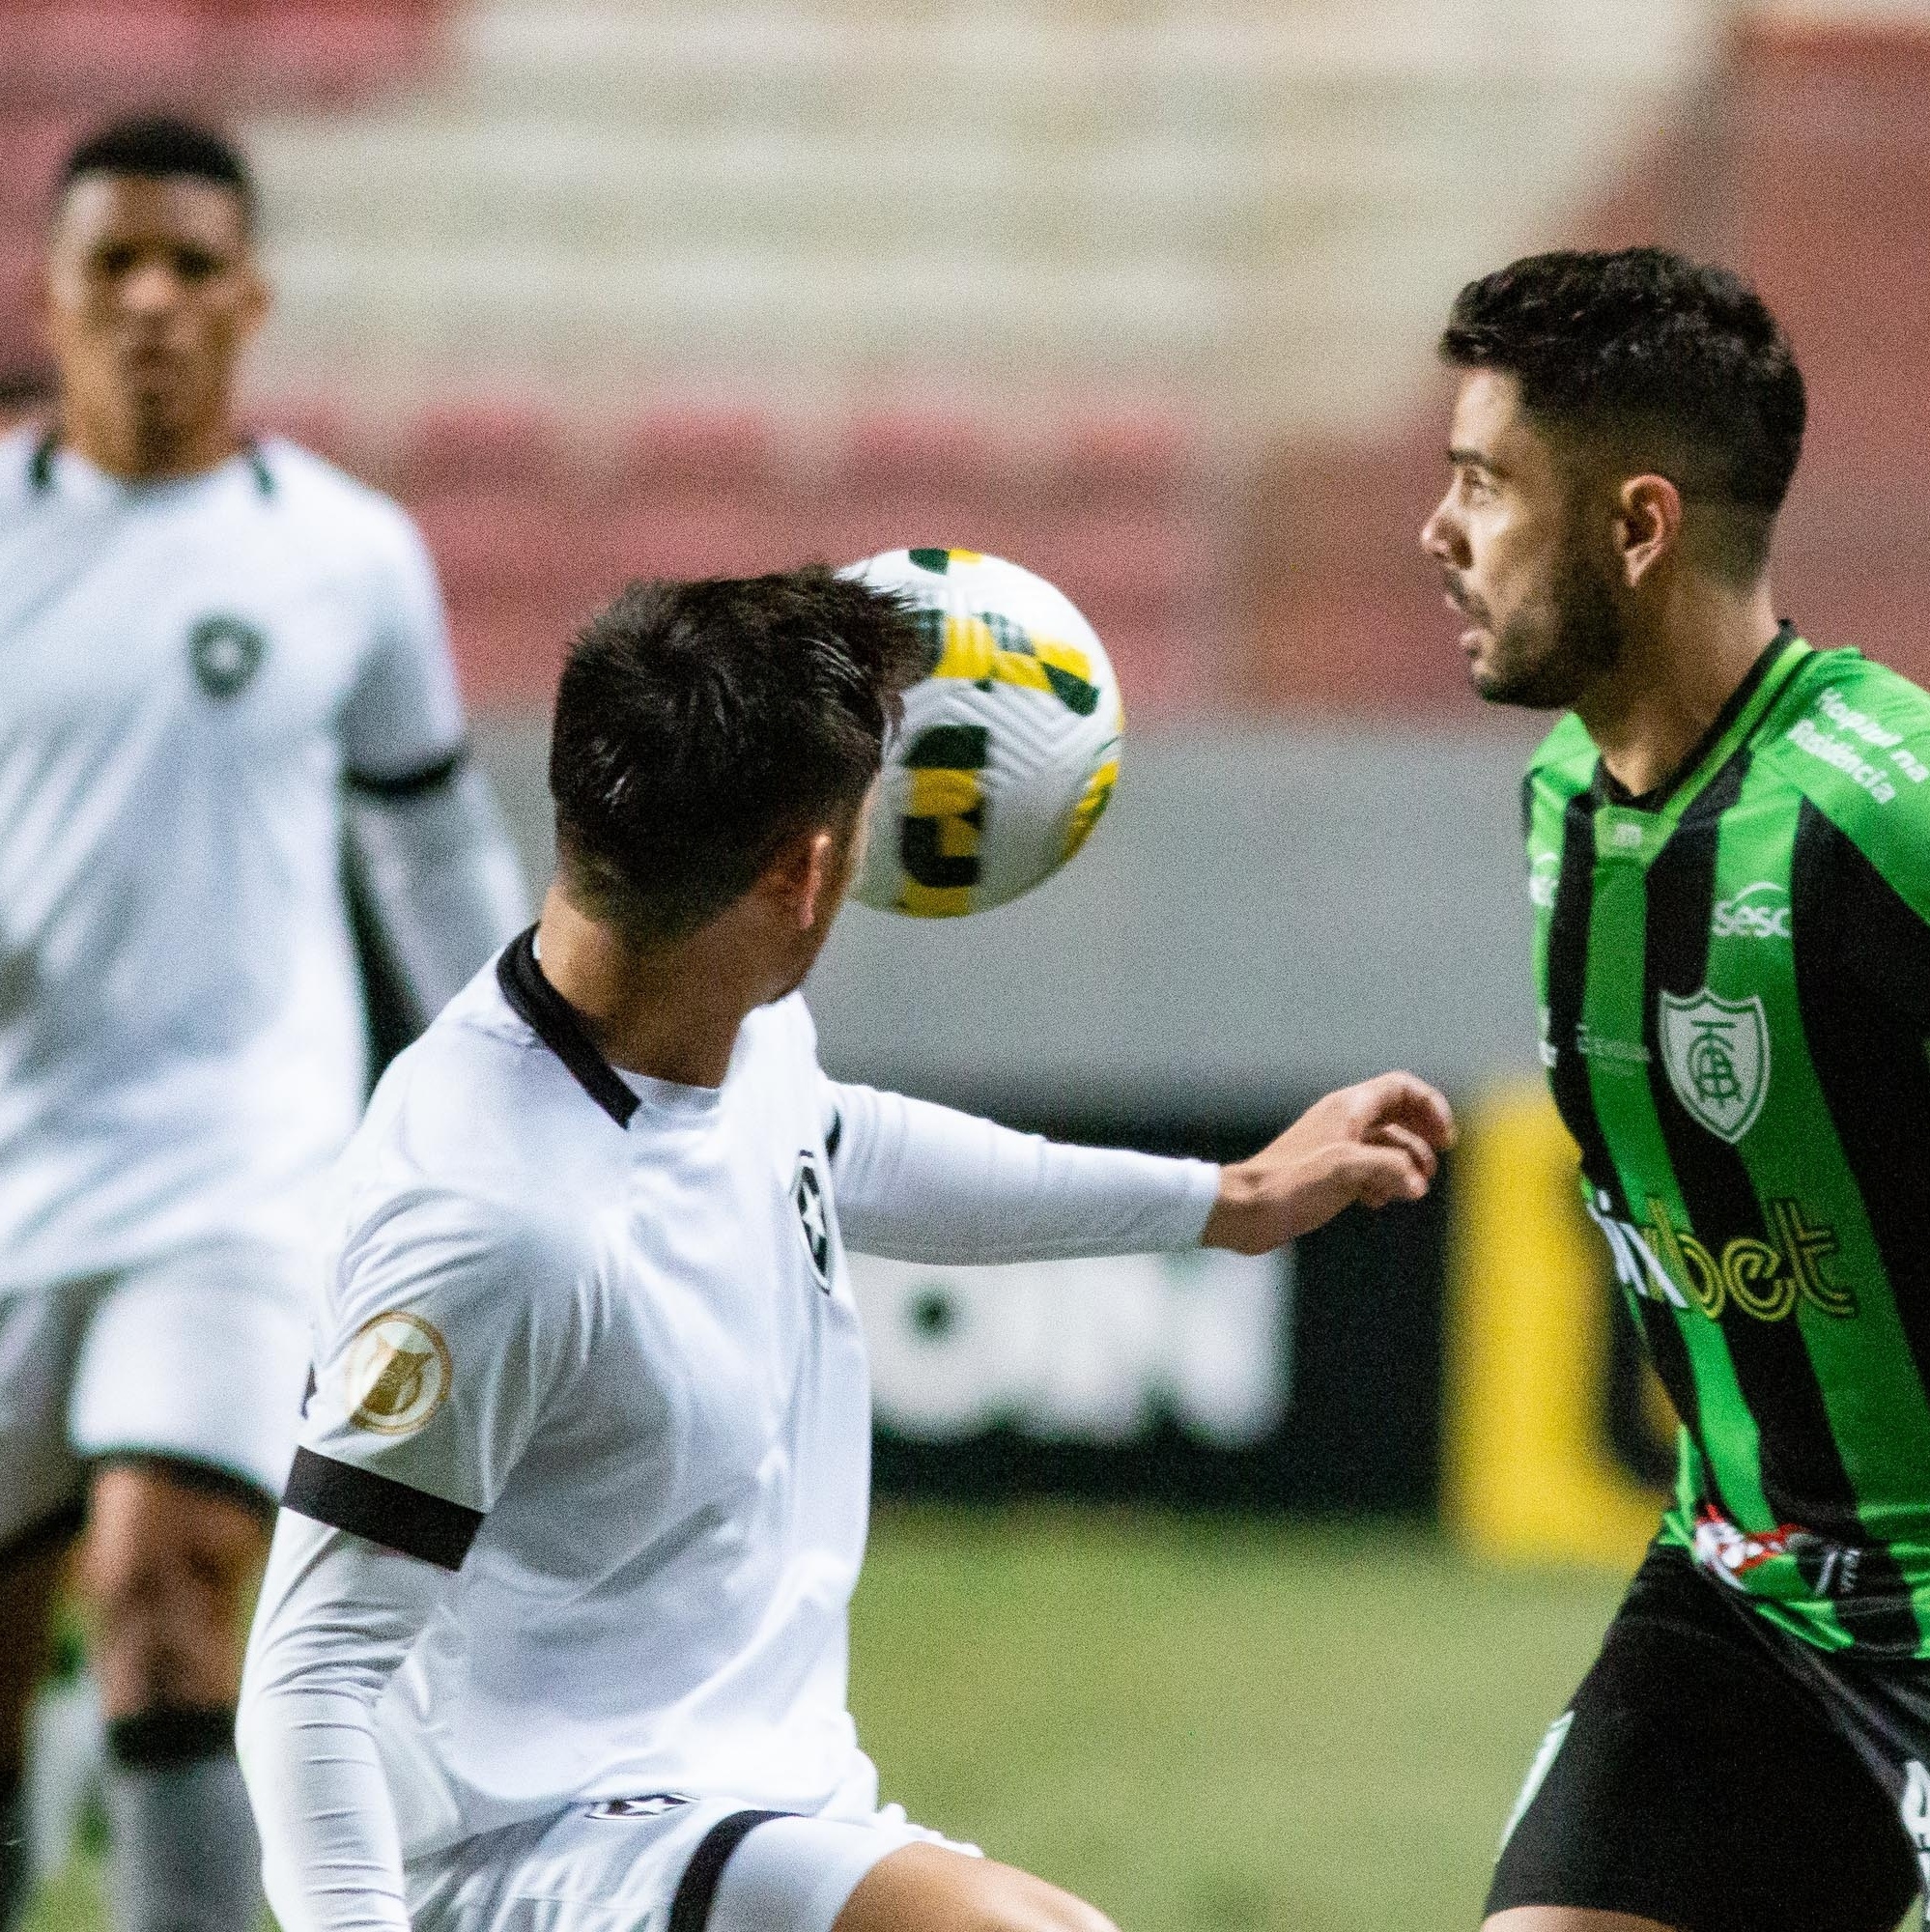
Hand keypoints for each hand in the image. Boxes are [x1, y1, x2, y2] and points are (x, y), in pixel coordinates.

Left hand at [1200, 1072, 1456, 1253]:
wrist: (1248, 1210)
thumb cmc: (1290, 1183)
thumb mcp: (1346, 1170)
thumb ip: (1390, 1168)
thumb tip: (1418, 1183)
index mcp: (1348, 1108)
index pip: (1402, 1089)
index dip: (1431, 1107)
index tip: (1446, 1140)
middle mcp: (1345, 1121)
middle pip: (1400, 1116)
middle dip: (1422, 1140)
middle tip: (1432, 1168)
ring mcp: (1338, 1147)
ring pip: (1387, 1147)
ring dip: (1405, 1167)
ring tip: (1408, 1192)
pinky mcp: (1331, 1173)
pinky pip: (1371, 1169)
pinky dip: (1383, 1183)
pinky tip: (1375, 1202)